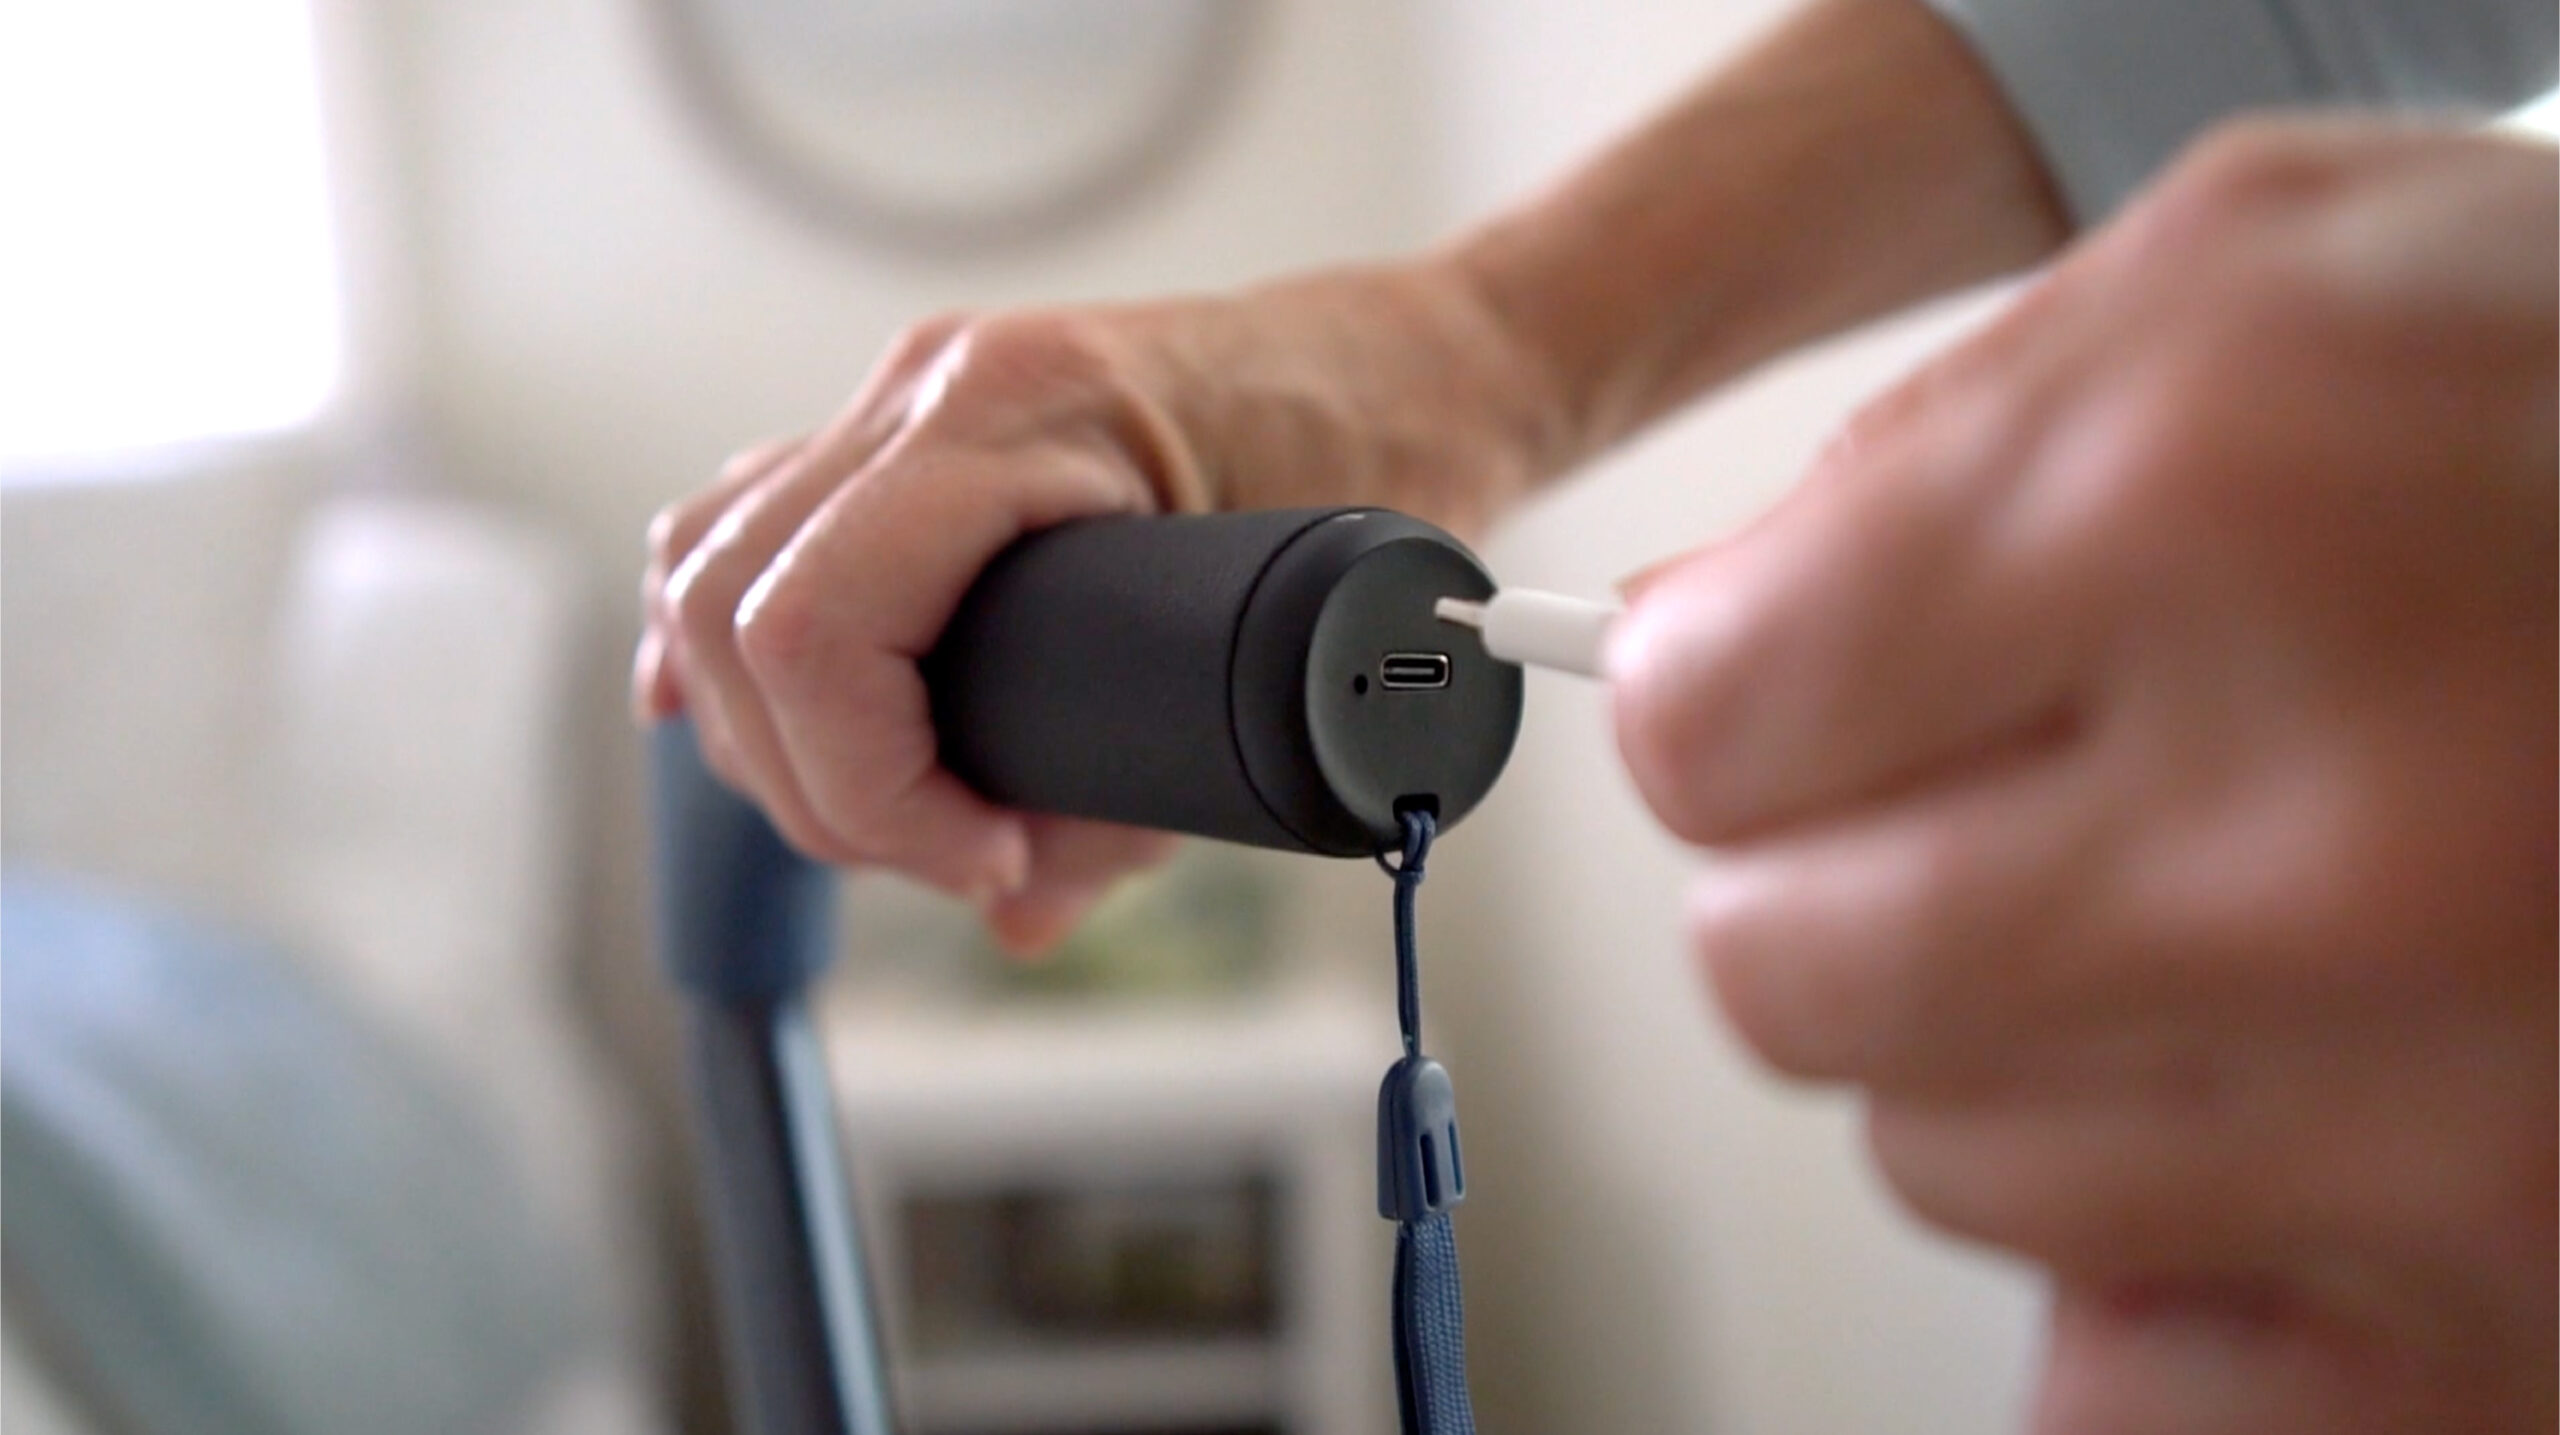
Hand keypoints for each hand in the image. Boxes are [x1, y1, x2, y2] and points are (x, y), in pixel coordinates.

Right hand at [635, 267, 1550, 949]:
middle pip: (732, 613)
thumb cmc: (1381, 466)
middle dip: (819, 787)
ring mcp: (907, 396)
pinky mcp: (907, 432)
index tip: (988, 860)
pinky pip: (744, 524)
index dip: (871, 791)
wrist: (1416, 368)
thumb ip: (1151, 796)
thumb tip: (1018, 916)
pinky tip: (716, 708)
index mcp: (1018, 409)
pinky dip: (722, 634)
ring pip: (708, 568)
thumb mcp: (1288, 649)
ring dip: (761, 727)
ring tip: (882, 814)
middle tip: (952, 857)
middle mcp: (930, 384)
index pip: (815, 627)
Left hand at [1611, 121, 2554, 1433]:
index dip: (1742, 698)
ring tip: (2251, 926)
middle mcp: (2338, 844)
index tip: (1804, 693)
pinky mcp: (2512, 1338)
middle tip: (2040, 802)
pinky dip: (2166, 1273)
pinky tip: (2303, 1118)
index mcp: (2222, 506)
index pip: (1708, 727)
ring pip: (1949, 1161)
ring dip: (2034, 1051)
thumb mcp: (2277, 279)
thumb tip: (1697, 669)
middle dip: (1858, 876)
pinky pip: (2122, 1388)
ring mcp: (2452, 1130)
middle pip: (1787, 975)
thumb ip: (1927, 453)